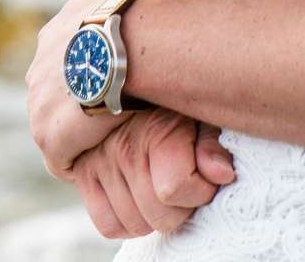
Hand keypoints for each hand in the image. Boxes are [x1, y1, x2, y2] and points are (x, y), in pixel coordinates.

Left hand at [28, 0, 157, 177]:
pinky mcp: (49, 134)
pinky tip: (100, 161)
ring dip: (77, 135)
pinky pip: (61, 156)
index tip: (111, 82)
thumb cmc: (135, 8)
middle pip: (55, 94)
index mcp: (54, 35)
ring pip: (56, 126)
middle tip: (111, 114)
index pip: (65, 59)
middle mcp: (37, 68)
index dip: (88, 73)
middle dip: (77, 104)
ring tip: (106, 144)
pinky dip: (79, 160)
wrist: (131, 42)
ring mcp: (39, 104)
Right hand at [70, 111, 237, 239]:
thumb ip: (212, 144)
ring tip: (162, 187)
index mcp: (155, 129)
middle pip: (160, 217)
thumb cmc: (176, 100)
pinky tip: (141, 198)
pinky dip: (128, 221)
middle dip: (182, 208)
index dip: (201, 191)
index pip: (174, 189)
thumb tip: (222, 174)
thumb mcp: (201, 114)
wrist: (129, 78)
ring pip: (136, 226)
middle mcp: (122, 147)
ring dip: (155, 215)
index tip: (207, 177)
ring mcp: (97, 162)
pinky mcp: (82, 174)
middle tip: (186, 184)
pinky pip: (109, 225)